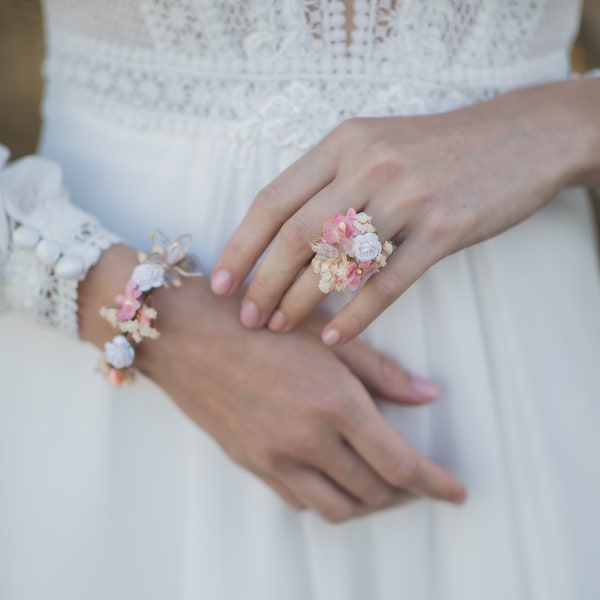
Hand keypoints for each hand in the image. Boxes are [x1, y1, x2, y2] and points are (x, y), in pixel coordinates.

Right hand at [80, 246, 465, 522]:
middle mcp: (306, 441)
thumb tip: (427, 396)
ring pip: (337, 508)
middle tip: (421, 480)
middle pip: (373, 492)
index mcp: (334, 404)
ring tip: (383, 486)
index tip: (457, 493)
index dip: (435, 484)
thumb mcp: (323, 335)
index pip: (400, 465)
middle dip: (407, 493)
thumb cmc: (255, 320)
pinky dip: (329, 499)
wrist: (183, 333)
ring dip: (369, 504)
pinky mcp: (251, 464)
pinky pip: (300, 501)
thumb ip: (381, 371)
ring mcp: (274, 459)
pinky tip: (336, 478)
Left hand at [211, 79, 599, 343]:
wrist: (519, 138)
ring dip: (301, 300)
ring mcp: (407, 196)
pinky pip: (387, 282)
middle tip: (248, 318)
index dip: (242, 246)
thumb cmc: (438, 148)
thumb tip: (284, 233)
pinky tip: (334, 336)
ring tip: (281, 327)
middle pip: (296, 235)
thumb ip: (331, 179)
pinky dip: (355, 314)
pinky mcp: (444, 229)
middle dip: (263, 282)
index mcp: (343, 143)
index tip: (221, 283)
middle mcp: (368, 165)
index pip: (273, 199)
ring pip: (336, 260)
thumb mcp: (376, 143)